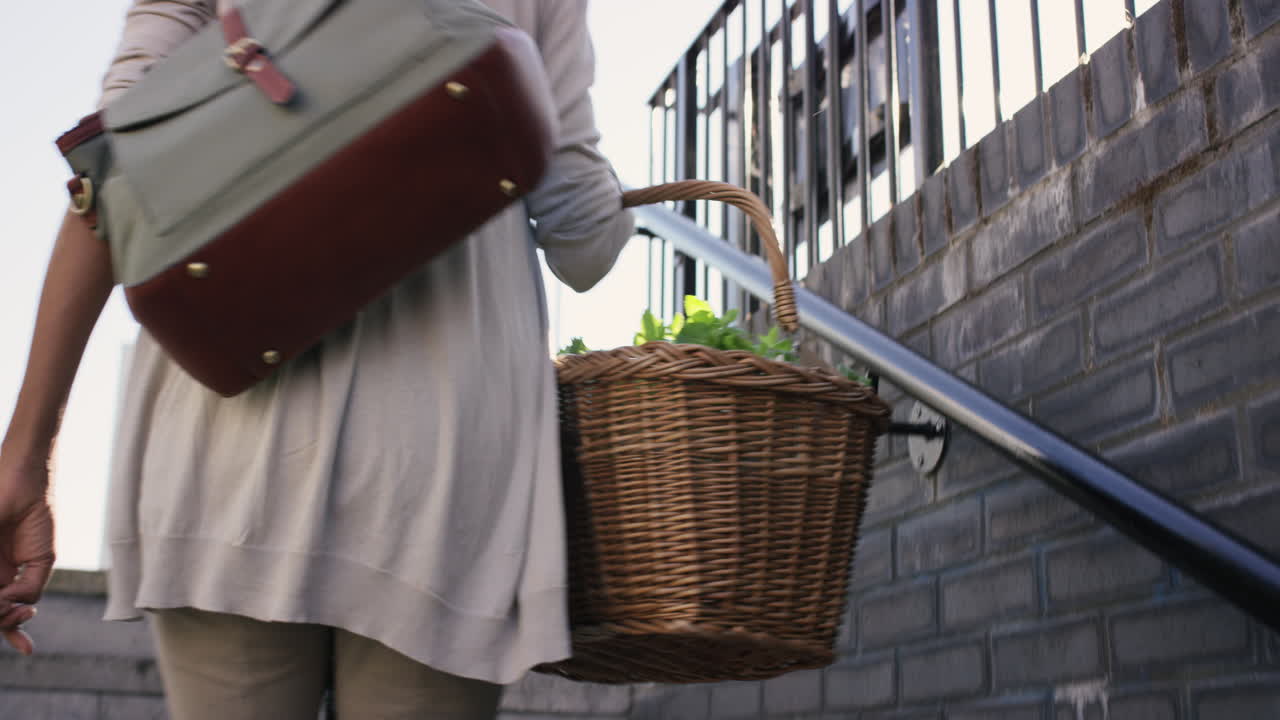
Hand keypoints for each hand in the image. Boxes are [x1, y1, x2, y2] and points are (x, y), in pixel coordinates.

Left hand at [0, 457, 54, 655]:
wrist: (28, 483)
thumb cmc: (38, 514)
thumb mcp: (43, 558)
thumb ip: (32, 585)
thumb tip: (20, 607)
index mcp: (7, 574)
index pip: (7, 609)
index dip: (14, 631)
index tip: (28, 650)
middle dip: (8, 622)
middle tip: (26, 614)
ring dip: (0, 612)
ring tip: (11, 603)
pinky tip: (5, 598)